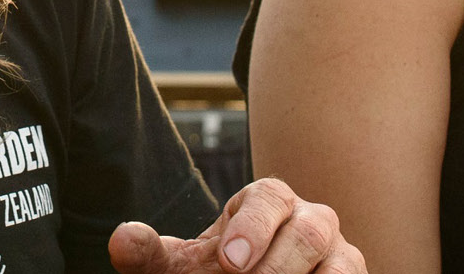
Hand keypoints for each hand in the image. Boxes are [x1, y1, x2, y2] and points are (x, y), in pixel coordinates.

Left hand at [106, 178, 365, 273]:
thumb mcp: (182, 264)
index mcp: (268, 201)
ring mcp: (341, 255)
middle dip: (278, 265)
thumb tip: (121, 240)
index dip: (252, 227)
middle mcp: (312, 221)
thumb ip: (151, 252)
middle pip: (308, 233)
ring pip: (341, 264)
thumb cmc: (218, 270)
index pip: (269, 198)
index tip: (228, 262)